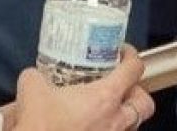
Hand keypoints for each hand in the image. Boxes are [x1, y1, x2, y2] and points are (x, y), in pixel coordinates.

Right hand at [6, 46, 153, 129]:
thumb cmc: (39, 127)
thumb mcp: (31, 91)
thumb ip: (36, 76)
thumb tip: (34, 75)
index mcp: (105, 98)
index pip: (134, 69)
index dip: (131, 57)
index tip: (123, 53)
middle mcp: (115, 121)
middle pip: (145, 103)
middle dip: (137, 93)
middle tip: (122, 86)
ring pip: (133, 125)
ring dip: (125, 114)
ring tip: (106, 109)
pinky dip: (109, 129)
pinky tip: (92, 126)